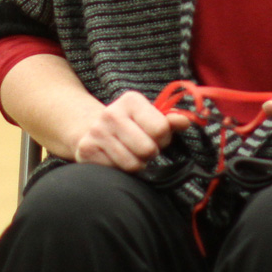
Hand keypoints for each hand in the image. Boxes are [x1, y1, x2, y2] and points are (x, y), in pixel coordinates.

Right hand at [70, 90, 192, 173]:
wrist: (91, 128)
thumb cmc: (130, 124)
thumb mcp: (151, 117)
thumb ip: (170, 120)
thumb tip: (185, 121)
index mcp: (131, 101)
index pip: (161, 129)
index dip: (163, 139)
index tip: (156, 138)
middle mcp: (111, 113)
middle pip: (147, 149)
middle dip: (150, 154)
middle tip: (143, 149)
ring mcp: (97, 132)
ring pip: (132, 164)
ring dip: (137, 165)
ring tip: (131, 155)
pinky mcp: (87, 150)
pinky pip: (116, 171)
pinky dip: (120, 170)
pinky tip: (116, 159)